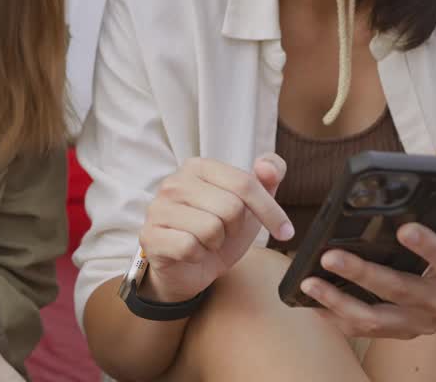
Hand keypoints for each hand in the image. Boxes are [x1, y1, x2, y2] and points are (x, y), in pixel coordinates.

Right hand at [138, 154, 292, 303]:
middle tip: (224, 233)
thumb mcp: (250, 207)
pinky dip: (198, 256)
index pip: (245, 183)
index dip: (271, 211)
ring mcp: (158, 208)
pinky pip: (189, 247)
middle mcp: (174, 182)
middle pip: (230, 207)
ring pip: (211, 228)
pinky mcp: (150, 235)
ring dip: (216, 244)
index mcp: (198, 167)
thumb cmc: (220, 232)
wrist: (189, 268)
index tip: (285, 231)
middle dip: (235, 229)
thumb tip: (267, 166)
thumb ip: (267, 180)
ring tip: (206, 242)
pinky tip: (192, 253)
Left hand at [302, 219, 435, 339]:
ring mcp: (424, 322)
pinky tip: (316, 305)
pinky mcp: (407, 333)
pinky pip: (368, 331)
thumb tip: (402, 196)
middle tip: (328, 257)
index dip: (426, 245)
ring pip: (377, 318)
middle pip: (399, 289)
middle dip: (361, 273)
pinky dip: (339, 318)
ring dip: (339, 302)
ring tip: (310, 284)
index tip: (403, 230)